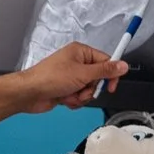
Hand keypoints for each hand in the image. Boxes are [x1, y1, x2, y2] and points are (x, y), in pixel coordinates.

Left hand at [0, 43, 128, 137]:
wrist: (30, 93)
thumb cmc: (50, 78)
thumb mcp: (83, 74)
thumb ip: (105, 71)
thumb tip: (123, 65)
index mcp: (80, 52)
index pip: (105, 61)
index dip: (110, 74)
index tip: (111, 85)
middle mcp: (76, 62)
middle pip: (98, 78)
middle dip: (91, 89)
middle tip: (82, 89)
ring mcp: (70, 76)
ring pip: (89, 90)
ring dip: (82, 96)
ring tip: (70, 94)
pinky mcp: (66, 89)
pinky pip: (79, 97)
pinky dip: (74, 101)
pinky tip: (64, 99)